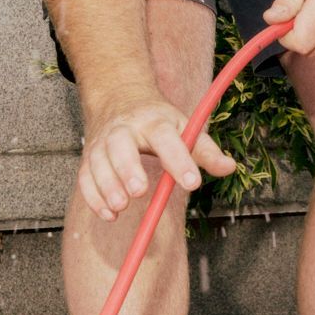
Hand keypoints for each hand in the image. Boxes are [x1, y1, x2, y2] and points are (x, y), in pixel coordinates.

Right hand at [77, 93, 236, 218]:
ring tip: (120, 207)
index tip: (193, 183)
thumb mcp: (184, 127)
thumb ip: (205, 150)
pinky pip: (85, 178)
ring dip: (107, 186)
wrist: (120, 99)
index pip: (165, 137)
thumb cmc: (158, 121)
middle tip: (139, 191)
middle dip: (128, 168)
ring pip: (98, 162)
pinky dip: (94, 198)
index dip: (178, 159)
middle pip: (121, 145)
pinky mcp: (89, 158)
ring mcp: (103, 143)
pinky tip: (109, 214)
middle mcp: (125, 129)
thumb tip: (229, 167)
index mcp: (153, 121)